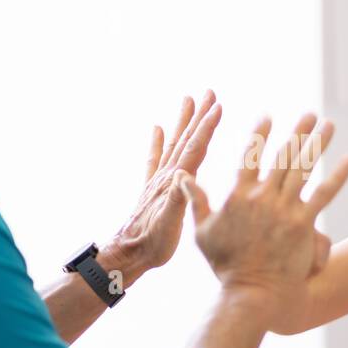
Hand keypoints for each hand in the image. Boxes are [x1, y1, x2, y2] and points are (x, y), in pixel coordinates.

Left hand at [109, 91, 221, 277]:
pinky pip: (154, 159)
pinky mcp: (152, 188)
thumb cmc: (152, 244)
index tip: (218, 106)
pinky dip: (157, 141)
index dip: (207, 127)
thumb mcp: (169, 224)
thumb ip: (177, 199)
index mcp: (174, 182)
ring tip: (188, 99)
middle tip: (209, 93)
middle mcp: (166, 176)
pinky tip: (157, 128)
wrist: (129, 254)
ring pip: (174, 143)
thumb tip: (184, 175)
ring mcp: (158, 180)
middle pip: (186, 139)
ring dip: (183, 121)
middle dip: (199, 116)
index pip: (195, 149)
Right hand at [177, 113, 347, 325]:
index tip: (268, 115)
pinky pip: (324, 194)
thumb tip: (182, 177)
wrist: (252, 292)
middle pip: (283, 155)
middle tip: (310, 113)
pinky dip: (338, 176)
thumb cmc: (226, 266)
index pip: (250, 155)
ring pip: (304, 168)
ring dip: (318, 144)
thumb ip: (196, 201)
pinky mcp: (304, 224)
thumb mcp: (203, 232)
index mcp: (238, 195)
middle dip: (298, 131)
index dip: (260, 134)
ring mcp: (285, 209)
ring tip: (329, 125)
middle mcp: (263, 197)